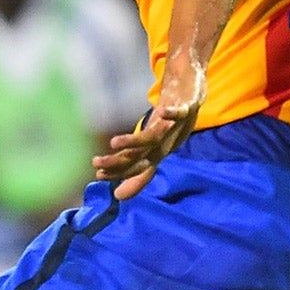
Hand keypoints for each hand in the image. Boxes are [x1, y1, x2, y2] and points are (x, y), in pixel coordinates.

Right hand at [94, 53, 205, 199]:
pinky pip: (180, 112)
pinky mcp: (186, 107)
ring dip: (136, 141)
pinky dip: (173, 115)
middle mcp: (166, 142)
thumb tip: (118, 195)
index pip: (137, 166)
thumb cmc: (172, 123)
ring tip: (113, 142)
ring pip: (155, 137)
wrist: (193, 94)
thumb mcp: (154, 147)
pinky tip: (162, 112)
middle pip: (141, 155)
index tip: (98, 175)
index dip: (119, 172)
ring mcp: (177, 126)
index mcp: (158, 151)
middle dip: (119, 162)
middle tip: (96, 163)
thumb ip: (138, 170)